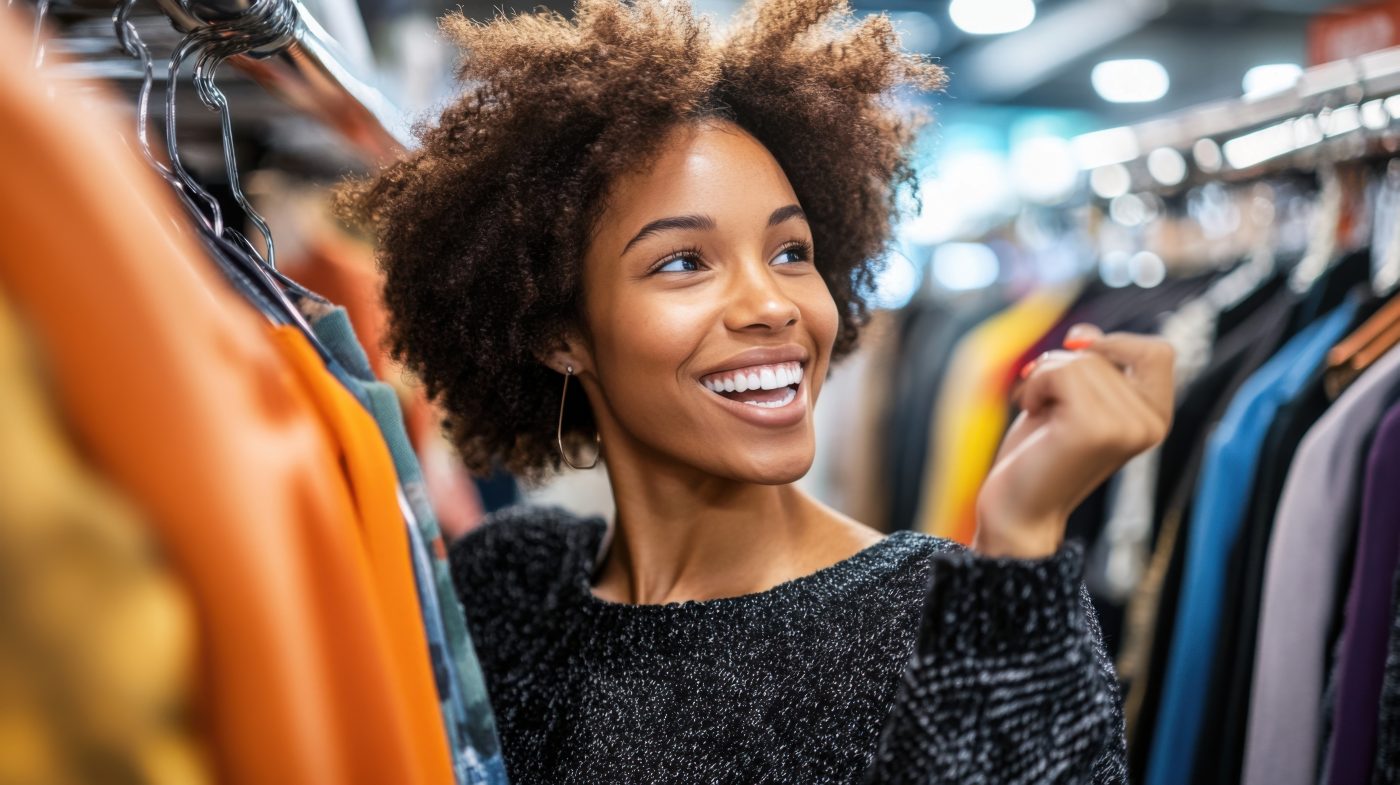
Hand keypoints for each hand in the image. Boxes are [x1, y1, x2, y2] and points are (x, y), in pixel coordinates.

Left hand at [972, 324, 1174, 558]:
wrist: (1018, 508)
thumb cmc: (1042, 452)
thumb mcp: (1074, 399)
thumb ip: (1092, 366)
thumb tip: (1084, 336)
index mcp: (1156, 418)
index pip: (1159, 352)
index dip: (1116, 344)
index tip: (1078, 355)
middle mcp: (1151, 424)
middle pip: (1104, 355)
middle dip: (1061, 368)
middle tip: (1046, 404)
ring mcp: (1127, 428)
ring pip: (1080, 362)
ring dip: (1044, 378)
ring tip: (1040, 413)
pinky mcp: (1095, 429)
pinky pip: (1059, 373)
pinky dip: (1035, 386)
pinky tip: (1033, 413)